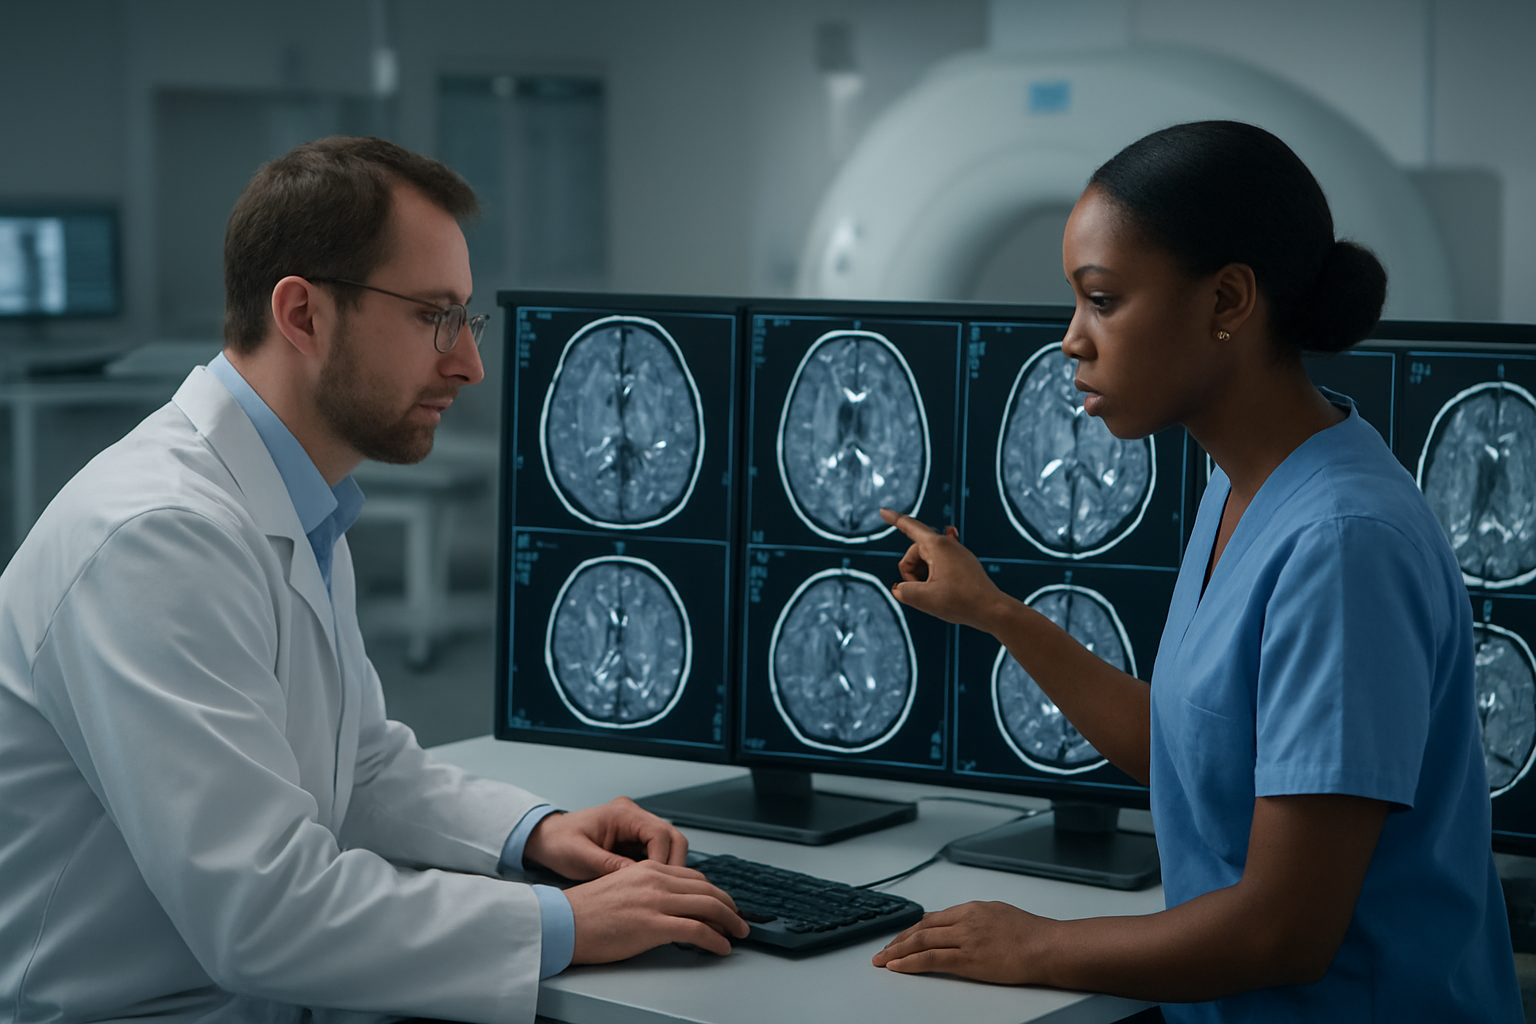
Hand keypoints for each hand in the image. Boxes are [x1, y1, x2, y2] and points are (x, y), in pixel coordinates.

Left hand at [523, 797, 686, 879]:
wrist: (546, 839)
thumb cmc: (558, 843)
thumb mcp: (580, 857)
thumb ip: (609, 866)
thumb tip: (638, 880)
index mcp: (623, 813)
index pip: (660, 834)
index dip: (663, 861)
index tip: (657, 884)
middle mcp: (634, 817)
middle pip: (673, 838)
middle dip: (674, 866)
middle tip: (667, 892)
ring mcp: (636, 828)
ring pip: (670, 847)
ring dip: (668, 870)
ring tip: (658, 893)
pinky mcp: (635, 841)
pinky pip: (657, 854)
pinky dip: (658, 871)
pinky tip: (649, 889)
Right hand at [566, 860, 749, 961]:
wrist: (563, 922)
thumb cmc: (586, 911)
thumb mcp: (621, 885)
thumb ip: (646, 888)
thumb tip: (668, 903)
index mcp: (648, 869)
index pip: (694, 877)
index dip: (714, 892)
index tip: (723, 904)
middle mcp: (656, 880)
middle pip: (707, 890)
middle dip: (729, 906)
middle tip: (738, 920)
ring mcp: (656, 902)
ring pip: (708, 907)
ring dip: (729, 922)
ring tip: (737, 934)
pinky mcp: (653, 926)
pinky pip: (697, 931)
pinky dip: (715, 940)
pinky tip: (721, 948)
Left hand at [872, 901, 1051, 983]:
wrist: (1048, 946)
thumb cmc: (1033, 935)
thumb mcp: (1000, 915)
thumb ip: (978, 920)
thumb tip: (962, 926)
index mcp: (973, 908)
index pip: (934, 917)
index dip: (913, 929)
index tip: (901, 937)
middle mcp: (965, 919)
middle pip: (922, 928)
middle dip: (899, 940)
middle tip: (883, 949)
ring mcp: (965, 938)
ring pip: (921, 942)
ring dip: (897, 951)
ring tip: (882, 960)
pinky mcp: (968, 958)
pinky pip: (930, 959)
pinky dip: (909, 963)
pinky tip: (897, 966)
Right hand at [881, 509, 1010, 630]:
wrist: (992, 610)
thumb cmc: (960, 602)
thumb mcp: (923, 599)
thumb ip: (903, 592)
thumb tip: (900, 589)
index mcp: (936, 545)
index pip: (909, 526)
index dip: (894, 519)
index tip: (882, 510)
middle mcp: (947, 544)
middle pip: (914, 554)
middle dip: (911, 574)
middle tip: (923, 594)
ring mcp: (957, 553)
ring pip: (926, 562)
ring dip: (923, 578)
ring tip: (935, 595)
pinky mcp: (963, 564)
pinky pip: (939, 566)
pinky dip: (933, 577)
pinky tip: (937, 577)